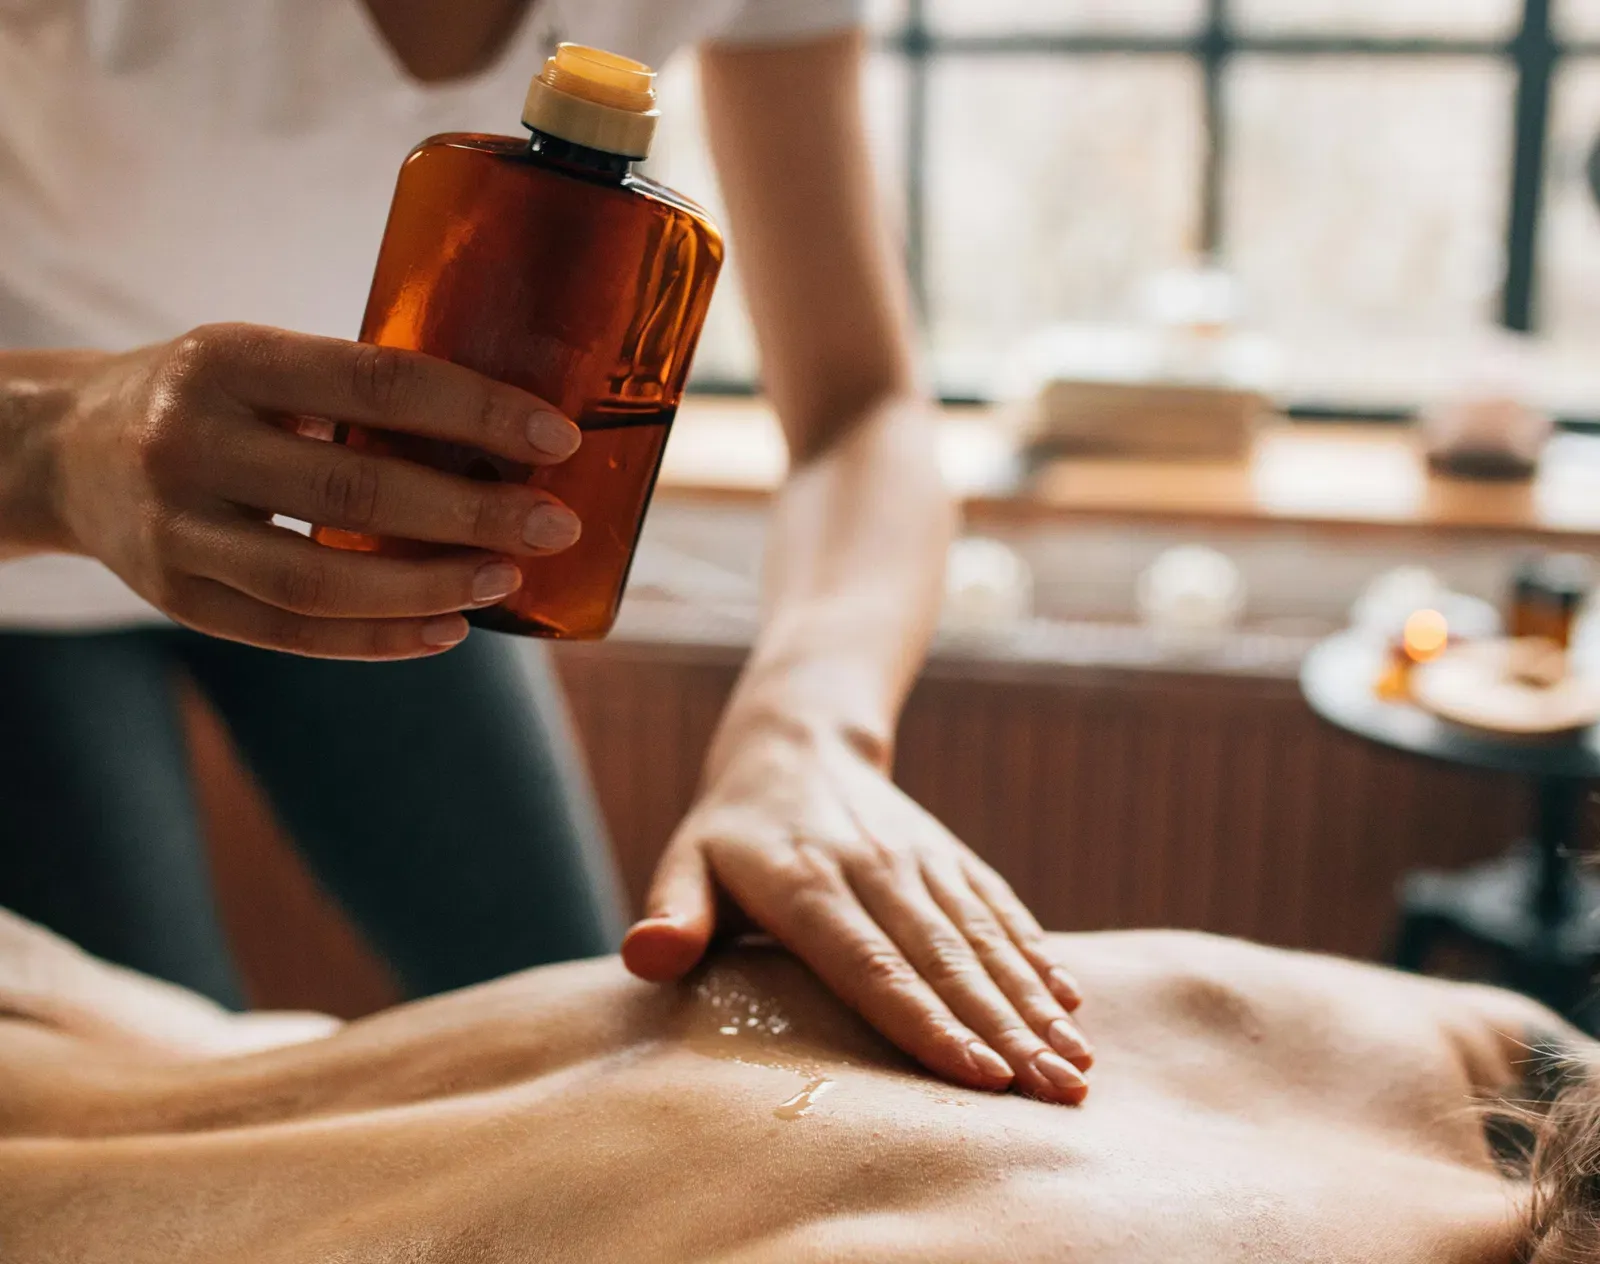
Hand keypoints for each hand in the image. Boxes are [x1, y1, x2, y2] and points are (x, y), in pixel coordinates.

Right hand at [38, 323, 583, 657]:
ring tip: (504, 580)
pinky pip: (293, 635)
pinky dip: (380, 640)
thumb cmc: (209, 399)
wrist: (64, 448)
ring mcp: (176, 529)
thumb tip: (507, 435)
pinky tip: (449, 630)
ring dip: (430, 586)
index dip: (477, 410)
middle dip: (473, 512)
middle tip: (553, 524)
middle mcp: (190, 441)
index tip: (557, 437)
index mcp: (227, 359)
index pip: (377, 381)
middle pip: (356, 489)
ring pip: (321, 581)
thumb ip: (355, 393)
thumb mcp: (261, 362)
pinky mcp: (178, 597)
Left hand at [622, 721, 1091, 1103]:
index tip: (980, 1077)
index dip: (927, 1023)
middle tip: (1055, 1096)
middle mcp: (875, 869)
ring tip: (1077, 1068)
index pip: (872, 966)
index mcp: (806, 883)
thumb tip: (647, 959)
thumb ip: (672, 912)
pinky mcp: (951, 856)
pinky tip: (1071, 1004)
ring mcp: (922, 860)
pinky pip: (1000, 908)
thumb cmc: (731, 833)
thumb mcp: (687, 862)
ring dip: (1035, 1004)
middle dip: (1006, 1032)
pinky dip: (1038, 955)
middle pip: (946, 961)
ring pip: (984, 939)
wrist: (796, 743)